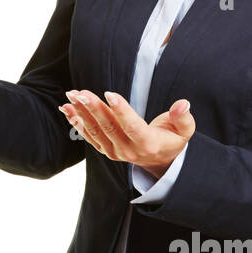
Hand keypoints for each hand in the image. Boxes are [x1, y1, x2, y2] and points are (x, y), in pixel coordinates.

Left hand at [60, 90, 194, 176]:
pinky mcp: (106, 150)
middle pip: (109, 128)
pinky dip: (77, 122)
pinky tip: (66, 108)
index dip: (121, 110)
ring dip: (82, 113)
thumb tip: (182, 104)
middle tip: (80, 92)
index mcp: (149, 144)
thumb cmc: (173, 139)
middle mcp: (129, 151)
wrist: (161, 160)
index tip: (109, 93)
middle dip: (93, 108)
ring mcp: (115, 152)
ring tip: (71, 95)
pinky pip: (89, 136)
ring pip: (96, 131)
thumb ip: (183, 117)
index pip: (133, 126)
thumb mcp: (184, 130)